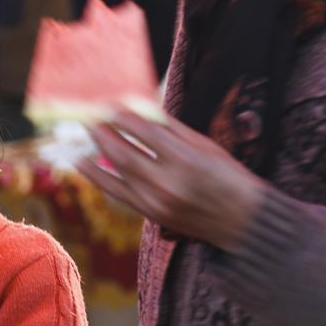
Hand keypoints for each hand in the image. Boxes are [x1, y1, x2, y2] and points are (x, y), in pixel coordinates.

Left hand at [77, 111, 265, 251]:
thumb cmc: (228, 176)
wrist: (241, 222)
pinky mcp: (151, 215)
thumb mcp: (204, 145)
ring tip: (85, 133)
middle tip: (88, 116)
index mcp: (185, 160)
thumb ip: (170, 128)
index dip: (122, 116)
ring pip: (116, 173)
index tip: (109, 104)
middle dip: (102, 131)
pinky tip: (84, 163)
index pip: (143, 132)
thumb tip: (139, 109)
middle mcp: (167, 183)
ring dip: (96, 150)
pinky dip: (99, 176)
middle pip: (123, 153)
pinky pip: (118, 192)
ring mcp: (156, 202)